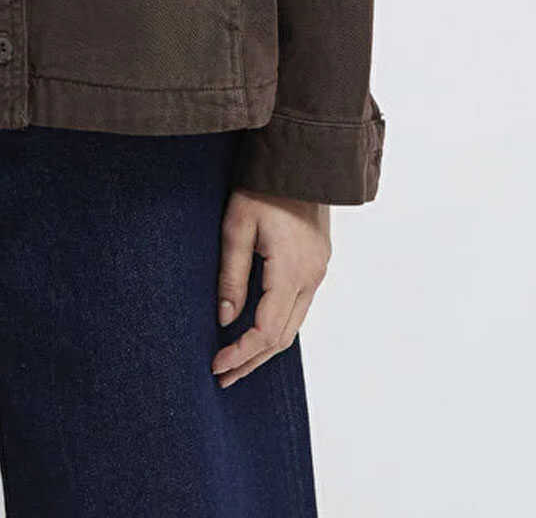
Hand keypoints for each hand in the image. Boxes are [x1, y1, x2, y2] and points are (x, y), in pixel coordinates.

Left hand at [211, 188, 330, 387]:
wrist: (300, 158)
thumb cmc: (263, 186)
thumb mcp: (237, 225)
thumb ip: (232, 274)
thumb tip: (224, 318)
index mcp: (291, 271)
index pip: (266, 330)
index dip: (240, 353)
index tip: (216, 366)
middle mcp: (311, 277)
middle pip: (283, 337)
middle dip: (252, 361)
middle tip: (223, 377)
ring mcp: (319, 271)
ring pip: (294, 325)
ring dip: (265, 347)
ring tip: (236, 362)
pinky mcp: (318, 262)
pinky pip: (299, 307)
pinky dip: (278, 325)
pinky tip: (259, 330)